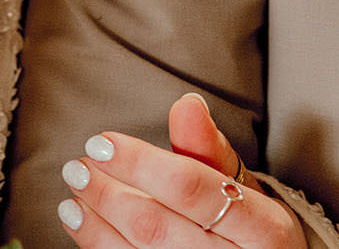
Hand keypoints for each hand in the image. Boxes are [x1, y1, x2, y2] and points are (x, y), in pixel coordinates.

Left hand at [57, 93, 301, 247]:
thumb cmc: (249, 224)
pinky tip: (85, 225)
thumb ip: (208, 147)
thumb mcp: (241, 183)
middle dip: (108, 194)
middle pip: (156, 227)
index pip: (191, 189)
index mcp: (263, 229)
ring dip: (96, 224)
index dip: (141, 163)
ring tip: (75, 194)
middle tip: (78, 167)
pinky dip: (101, 245)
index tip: (102, 143)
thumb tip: (186, 104)